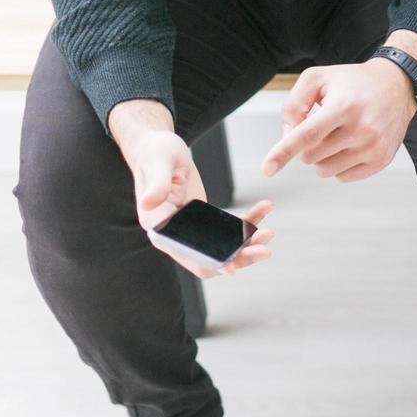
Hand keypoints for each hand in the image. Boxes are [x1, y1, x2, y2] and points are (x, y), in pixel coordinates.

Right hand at [110, 100, 273, 277]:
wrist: (159, 148)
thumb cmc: (154, 152)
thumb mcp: (158, 163)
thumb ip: (156, 184)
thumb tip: (147, 204)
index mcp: (158, 226)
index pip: (185, 254)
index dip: (208, 263)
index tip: (233, 268)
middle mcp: (174, 234)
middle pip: (208, 258)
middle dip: (237, 257)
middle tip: (264, 250)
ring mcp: (190, 229)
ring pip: (221, 248)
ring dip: (246, 245)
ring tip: (268, 233)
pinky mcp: (203, 220)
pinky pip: (227, 229)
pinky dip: (247, 222)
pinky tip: (265, 208)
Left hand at [262, 56, 416, 182]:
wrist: (398, 86)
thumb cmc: (354, 82)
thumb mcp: (318, 77)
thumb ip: (294, 102)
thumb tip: (288, 135)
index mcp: (344, 106)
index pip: (307, 134)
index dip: (283, 152)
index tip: (267, 168)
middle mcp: (361, 129)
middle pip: (311, 156)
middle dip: (304, 147)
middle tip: (316, 128)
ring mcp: (373, 148)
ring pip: (325, 171)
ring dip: (320, 158)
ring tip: (334, 136)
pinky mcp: (381, 160)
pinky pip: (343, 177)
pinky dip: (338, 165)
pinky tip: (348, 145)